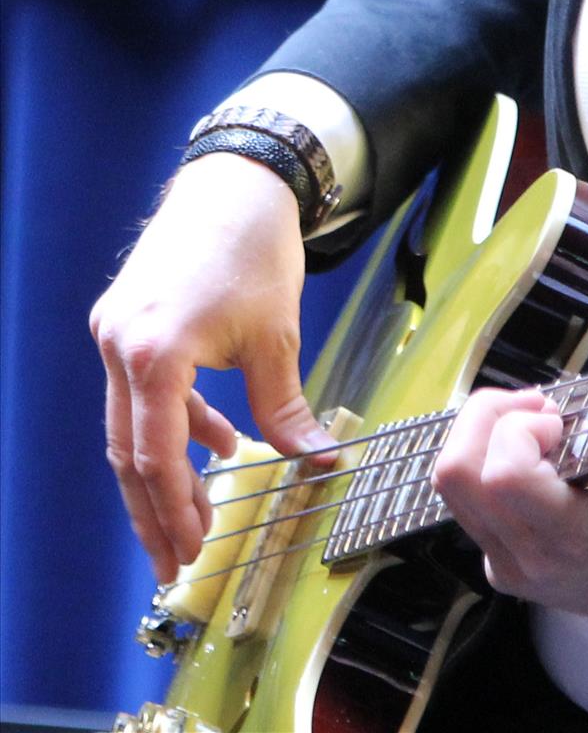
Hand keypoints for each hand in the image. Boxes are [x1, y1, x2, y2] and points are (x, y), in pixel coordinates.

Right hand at [90, 153, 332, 582]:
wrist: (236, 179)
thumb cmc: (256, 249)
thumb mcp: (277, 337)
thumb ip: (287, 410)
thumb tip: (321, 464)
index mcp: (155, 354)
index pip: (156, 455)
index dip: (173, 510)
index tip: (192, 552)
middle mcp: (120, 345)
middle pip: (129, 452)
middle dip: (155, 511)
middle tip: (178, 560)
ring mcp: (114, 331)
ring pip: (129, 425)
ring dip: (162, 472)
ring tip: (198, 513)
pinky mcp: (121, 320)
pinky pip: (137, 390)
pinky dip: (171, 421)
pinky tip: (215, 440)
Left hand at [432, 387, 587, 640]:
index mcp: (578, 538)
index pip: (503, 477)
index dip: (518, 428)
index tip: (559, 418)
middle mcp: (529, 559)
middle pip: (457, 472)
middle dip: (488, 417)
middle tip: (541, 410)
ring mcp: (509, 569)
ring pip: (451, 487)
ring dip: (483, 436)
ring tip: (535, 427)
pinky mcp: (501, 568)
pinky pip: (466, 503)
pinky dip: (485, 464)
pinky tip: (535, 458)